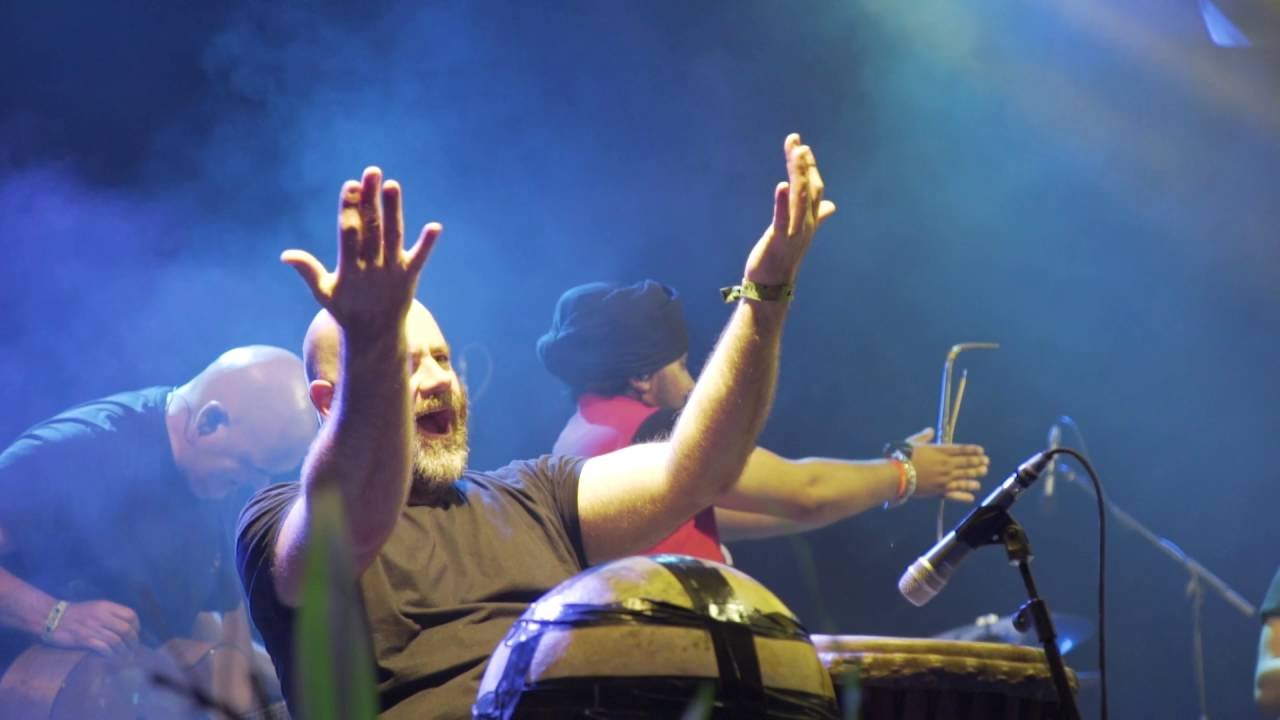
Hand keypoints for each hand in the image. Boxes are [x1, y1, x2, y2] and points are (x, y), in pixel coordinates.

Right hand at [45, 600, 139, 655]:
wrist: (51, 618)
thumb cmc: (76, 614)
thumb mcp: (96, 607)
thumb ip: (111, 614)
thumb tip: (127, 626)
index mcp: (106, 606)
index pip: (130, 615)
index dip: (136, 626)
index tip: (135, 635)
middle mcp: (101, 616)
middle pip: (126, 630)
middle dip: (133, 641)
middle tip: (133, 649)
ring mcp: (92, 628)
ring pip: (116, 641)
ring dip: (123, 651)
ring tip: (126, 657)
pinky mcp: (84, 639)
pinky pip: (103, 648)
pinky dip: (111, 654)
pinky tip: (112, 658)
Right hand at [281, 167, 439, 336]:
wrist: (374, 336)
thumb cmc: (346, 310)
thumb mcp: (324, 293)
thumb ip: (308, 271)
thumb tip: (286, 255)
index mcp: (348, 270)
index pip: (349, 233)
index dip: (350, 208)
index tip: (351, 185)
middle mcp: (371, 269)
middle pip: (371, 228)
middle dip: (371, 200)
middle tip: (372, 172)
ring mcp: (392, 272)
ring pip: (393, 236)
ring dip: (393, 210)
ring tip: (392, 185)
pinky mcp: (409, 277)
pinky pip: (420, 259)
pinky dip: (427, 244)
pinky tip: (435, 226)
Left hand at [743, 133, 837, 285]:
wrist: (771, 288)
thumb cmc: (781, 260)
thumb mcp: (799, 234)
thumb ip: (816, 217)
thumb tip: (831, 206)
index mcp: (809, 220)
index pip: (814, 188)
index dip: (809, 167)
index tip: (801, 146)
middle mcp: (805, 224)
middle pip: (808, 189)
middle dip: (803, 164)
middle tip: (796, 142)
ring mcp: (794, 232)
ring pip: (799, 198)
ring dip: (798, 174)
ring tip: (795, 153)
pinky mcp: (779, 240)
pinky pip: (783, 218)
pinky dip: (782, 201)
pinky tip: (782, 184)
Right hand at [904, 427, 988, 502]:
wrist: (897, 475)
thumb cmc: (902, 457)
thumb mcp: (912, 442)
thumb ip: (924, 437)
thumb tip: (930, 430)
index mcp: (939, 451)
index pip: (961, 449)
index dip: (972, 450)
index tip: (981, 451)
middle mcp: (945, 464)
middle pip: (966, 463)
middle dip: (977, 463)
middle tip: (986, 463)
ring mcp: (944, 478)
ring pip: (964, 478)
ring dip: (975, 476)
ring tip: (982, 475)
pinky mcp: (940, 491)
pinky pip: (956, 493)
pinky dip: (964, 495)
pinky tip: (972, 496)